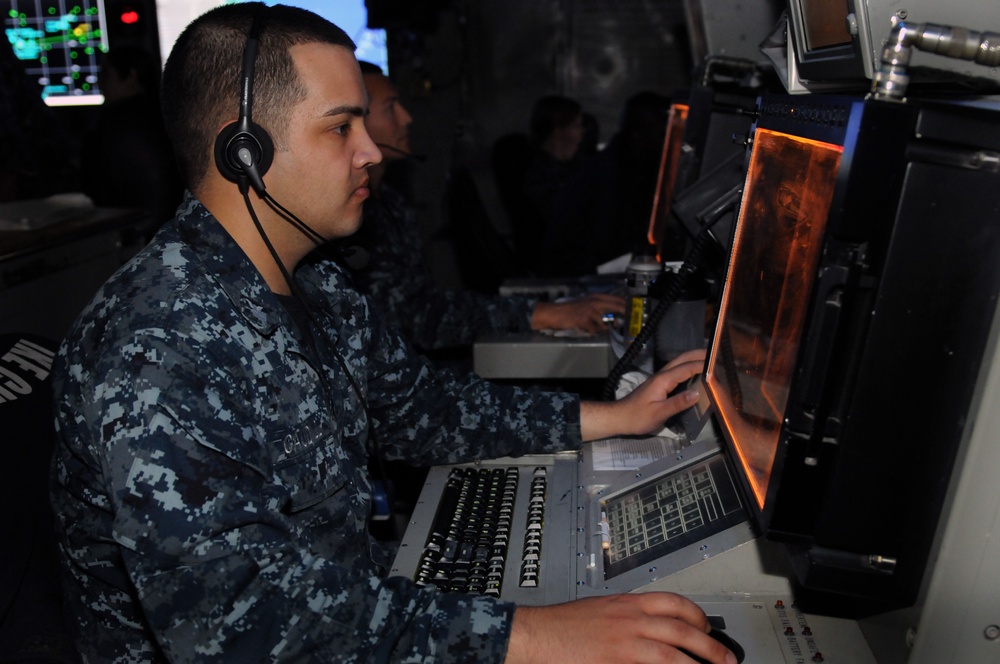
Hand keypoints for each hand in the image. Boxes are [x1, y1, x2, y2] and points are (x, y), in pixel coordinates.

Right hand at [505, 592, 736, 663]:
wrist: (536, 634)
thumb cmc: (563, 626)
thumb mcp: (601, 610)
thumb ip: (627, 617)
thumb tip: (652, 629)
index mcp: (627, 603)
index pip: (673, 602)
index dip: (697, 614)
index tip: (707, 626)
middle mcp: (630, 619)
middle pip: (681, 627)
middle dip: (709, 645)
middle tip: (725, 659)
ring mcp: (624, 642)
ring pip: (673, 652)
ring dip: (698, 663)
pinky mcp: (616, 662)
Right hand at [530, 294, 625, 334]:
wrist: (554, 313)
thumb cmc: (569, 311)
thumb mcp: (586, 305)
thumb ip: (600, 309)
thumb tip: (615, 320)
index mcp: (596, 297)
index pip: (617, 299)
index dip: (627, 305)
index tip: (633, 312)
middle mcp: (595, 301)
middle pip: (617, 307)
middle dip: (624, 316)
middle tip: (625, 323)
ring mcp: (591, 310)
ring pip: (605, 323)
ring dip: (601, 328)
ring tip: (590, 327)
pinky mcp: (585, 320)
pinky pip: (596, 330)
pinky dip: (592, 332)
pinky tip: (585, 329)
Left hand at [580, 348, 706, 440]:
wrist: (619, 417)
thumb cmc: (637, 417)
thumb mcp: (658, 413)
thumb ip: (677, 403)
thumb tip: (697, 393)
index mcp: (663, 380)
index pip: (687, 367)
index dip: (703, 365)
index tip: (719, 365)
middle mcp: (662, 375)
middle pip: (682, 359)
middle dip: (699, 355)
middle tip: (717, 354)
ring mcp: (660, 378)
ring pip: (679, 363)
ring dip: (694, 359)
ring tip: (710, 361)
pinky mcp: (659, 384)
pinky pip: (677, 371)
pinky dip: (688, 368)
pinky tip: (695, 373)